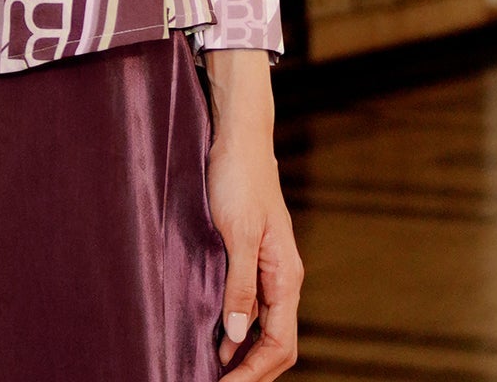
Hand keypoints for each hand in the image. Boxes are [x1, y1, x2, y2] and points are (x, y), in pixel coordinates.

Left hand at [202, 49, 302, 379]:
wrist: (239, 139)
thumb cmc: (239, 179)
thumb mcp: (236, 233)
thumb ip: (240, 284)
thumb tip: (237, 334)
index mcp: (286, 277)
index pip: (279, 344)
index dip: (252, 372)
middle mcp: (282, 279)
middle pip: (275, 345)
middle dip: (250, 370)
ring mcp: (268, 270)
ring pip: (262, 328)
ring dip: (241, 353)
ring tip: (210, 367)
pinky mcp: (251, 258)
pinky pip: (250, 307)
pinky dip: (235, 328)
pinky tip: (213, 332)